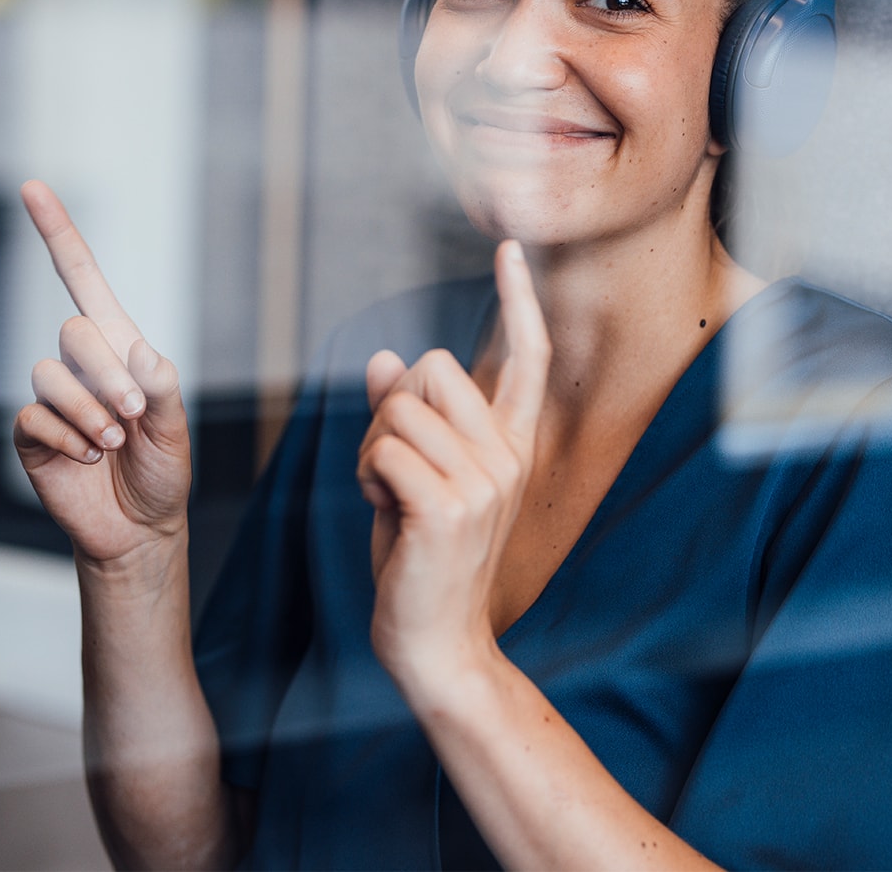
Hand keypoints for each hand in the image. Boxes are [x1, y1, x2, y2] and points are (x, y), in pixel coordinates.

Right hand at [12, 180, 191, 568]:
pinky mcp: (32, 434)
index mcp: (119, 348)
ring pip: (50, 373)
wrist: (139, 529)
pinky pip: (34, 416)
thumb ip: (163, 386)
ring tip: (114, 443)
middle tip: (135, 415)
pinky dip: (68, 437)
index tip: (31, 187)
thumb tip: (138, 353)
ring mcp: (53, 398)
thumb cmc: (162, 471)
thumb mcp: (177, 427)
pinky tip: (88, 458)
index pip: (82, 280)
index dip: (57, 234)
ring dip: (90, 412)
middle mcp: (81, 365)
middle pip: (74, 331)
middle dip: (109, 374)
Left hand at [357, 240, 551, 691]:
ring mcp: (483, 482)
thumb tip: (386, 361)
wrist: (438, 642)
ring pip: (399, 409)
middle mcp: (508, 456)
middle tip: (392, 469)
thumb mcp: (418, 479)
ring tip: (386, 496)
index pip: (526, 357)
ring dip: (371, 448)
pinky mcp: (447, 508)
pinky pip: (383, 449)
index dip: (517, 299)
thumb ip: (407, 420)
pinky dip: (365, 475)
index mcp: (511, 445)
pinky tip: (380, 510)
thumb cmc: (425, 560)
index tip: (509, 247)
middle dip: (391, 409)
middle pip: (432, 368)